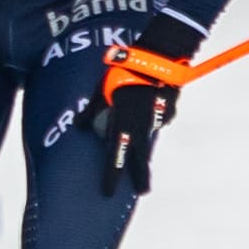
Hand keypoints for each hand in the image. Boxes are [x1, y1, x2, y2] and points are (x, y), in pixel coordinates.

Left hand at [97, 11, 197, 196]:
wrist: (156, 57)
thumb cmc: (122, 72)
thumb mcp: (100, 91)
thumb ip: (91, 111)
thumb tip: (79, 126)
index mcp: (121, 123)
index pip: (114, 156)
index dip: (111, 175)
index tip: (108, 192)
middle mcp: (140, 126)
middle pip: (140, 158)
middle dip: (141, 176)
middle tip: (143, 191)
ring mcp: (157, 120)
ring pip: (149, 138)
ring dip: (145, 147)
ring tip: (144, 151)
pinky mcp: (170, 111)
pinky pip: (158, 120)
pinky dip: (153, 117)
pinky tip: (150, 105)